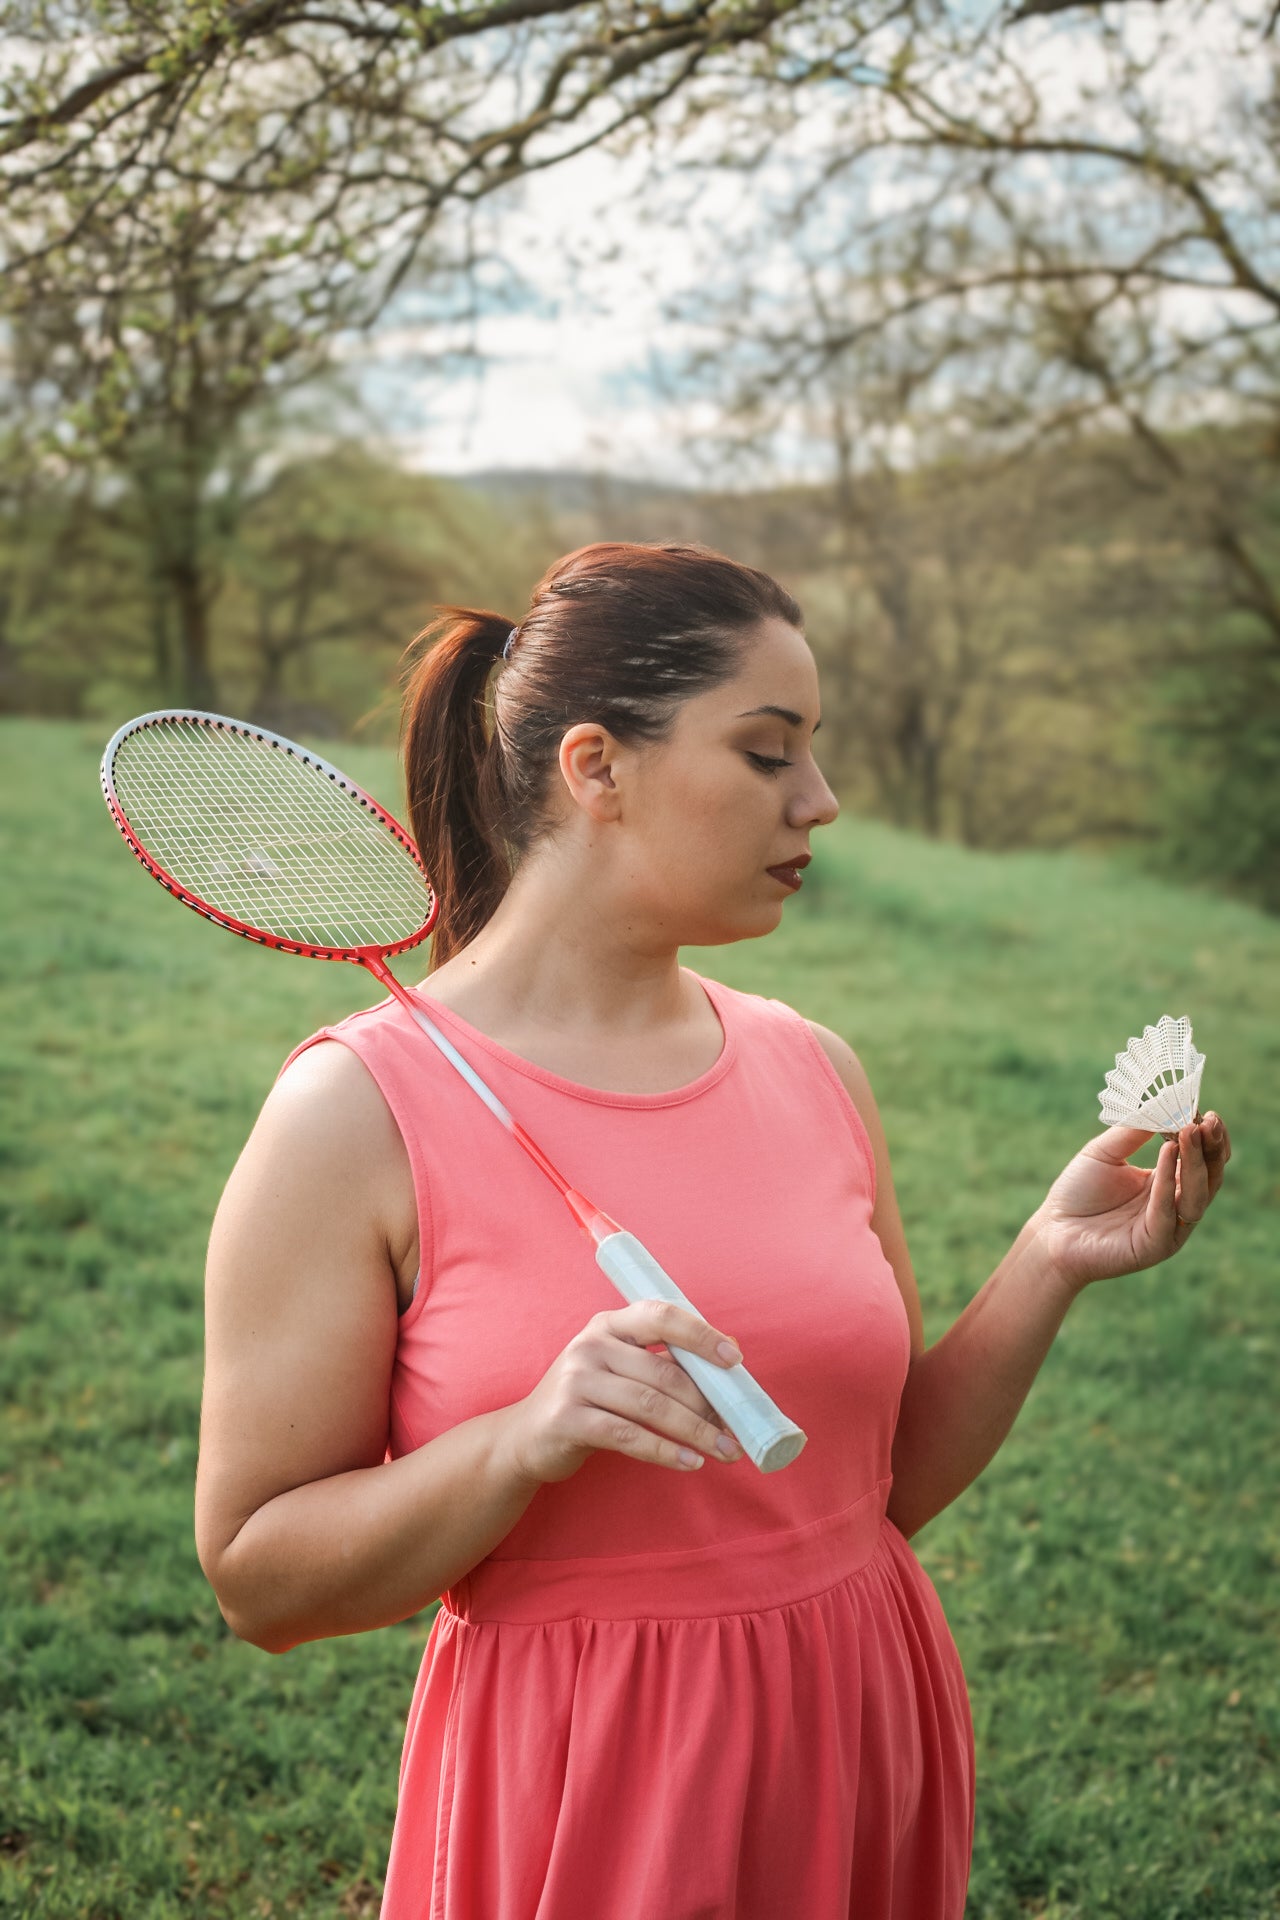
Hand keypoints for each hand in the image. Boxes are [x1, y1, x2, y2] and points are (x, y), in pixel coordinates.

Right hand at [497, 1300, 747, 1486]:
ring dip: (695, 1431)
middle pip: (663, 1372)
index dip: (700, 1335)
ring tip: (724, 1450)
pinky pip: (628, 1436)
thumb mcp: (620, 1369)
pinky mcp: (568, 1419)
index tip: (735, 1359)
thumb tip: (729, 1364)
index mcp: (609, 1324)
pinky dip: (665, 1451)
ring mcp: (576, 1381)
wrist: (526, 1435)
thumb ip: (664, 1362)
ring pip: (651, 1406)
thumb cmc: (589, 1400)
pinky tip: (690, 1462)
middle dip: (708, 1404)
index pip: (660, 1315)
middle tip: (736, 1428)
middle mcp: (590, 1345)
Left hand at [1031, 1109, 1231, 1294]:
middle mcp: (1175, 1205)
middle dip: (1211, 1147)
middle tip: (1209, 1119)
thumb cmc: (1078, 1192)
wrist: (1053, 1231)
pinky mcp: (1155, 1244)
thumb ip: (1133, 1131)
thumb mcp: (1105, 1152)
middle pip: (1208, 1176)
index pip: (1201, 1158)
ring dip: (1196, 1162)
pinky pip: (1167, 1212)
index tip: (1206, 1111)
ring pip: (1196, 1194)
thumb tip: (1162, 1103)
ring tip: (1191, 1131)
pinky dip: (1169, 1183)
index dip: (1206, 1136)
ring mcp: (1169, 1227)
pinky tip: (1167, 1153)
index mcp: (1167, 1183)